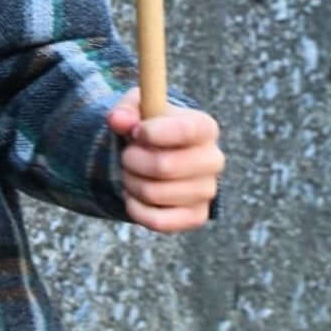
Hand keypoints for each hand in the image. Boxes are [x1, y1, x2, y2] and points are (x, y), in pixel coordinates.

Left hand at [107, 88, 222, 232]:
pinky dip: (135, 208)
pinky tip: (134, 195)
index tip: (136, 132)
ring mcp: (207, 191)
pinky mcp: (197, 217)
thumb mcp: (136, 110)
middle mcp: (213, 160)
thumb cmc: (149, 128)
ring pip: (154, 193)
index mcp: (204, 127)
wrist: (157, 156)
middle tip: (127, 155)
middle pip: (164, 166)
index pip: (185, 130)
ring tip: (131, 173)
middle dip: (132, 160)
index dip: (152, 133)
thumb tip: (117, 120)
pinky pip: (158, 221)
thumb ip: (126, 110)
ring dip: (130, 182)